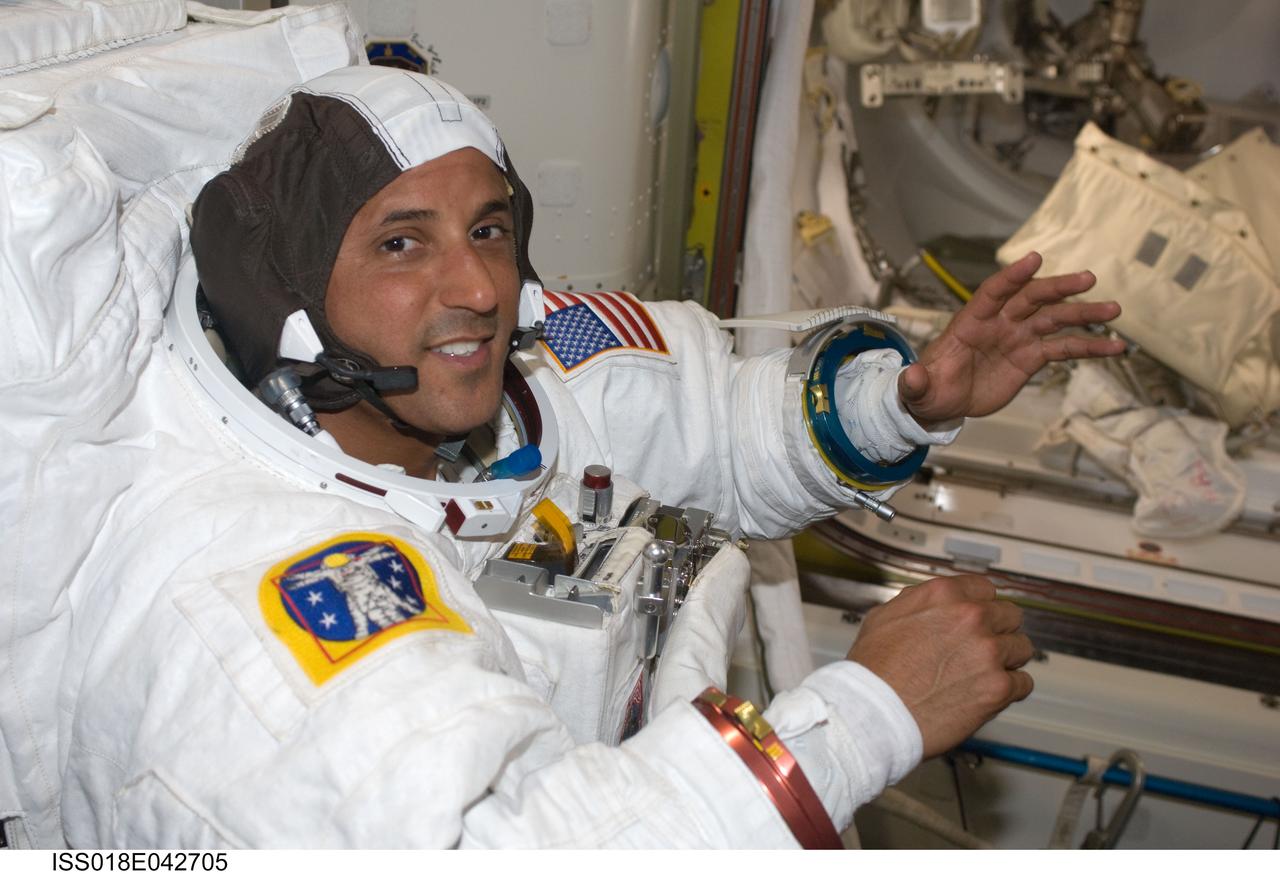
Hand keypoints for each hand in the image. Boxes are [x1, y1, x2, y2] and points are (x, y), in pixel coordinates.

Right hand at [848, 575, 1034, 758]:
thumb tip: (936, 604)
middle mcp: (971, 618)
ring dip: (1007, 660)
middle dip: (998, 631)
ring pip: (1022, 648)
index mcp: (944, 595)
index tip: (978, 620)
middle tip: (981, 650)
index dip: (981, 607)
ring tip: (983, 674)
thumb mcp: (885, 616)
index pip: (986, 589)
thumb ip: (919, 602)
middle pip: (1010, 616)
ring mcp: (989, 652)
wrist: (873, 714)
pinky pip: (1023, 683)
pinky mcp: (999, 687)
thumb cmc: (873, 671)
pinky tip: (987, 693)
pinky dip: (1009, 690)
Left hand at [899, 251, 1124, 424]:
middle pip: (1032, 298)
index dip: (1012, 277)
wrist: (942, 402)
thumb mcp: (918, 390)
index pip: (993, 292)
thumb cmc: (928, 389)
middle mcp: (999, 323)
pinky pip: (1064, 348)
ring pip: (1055, 319)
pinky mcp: (1031, 357)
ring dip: (1084, 314)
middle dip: (1058, 287)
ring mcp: (1018, 338)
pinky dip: (1089, 346)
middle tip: (1088, 279)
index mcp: (970, 322)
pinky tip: (1114, 347)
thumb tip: (910, 378)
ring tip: (1114, 310)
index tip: (1035, 260)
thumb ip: (915, 382)